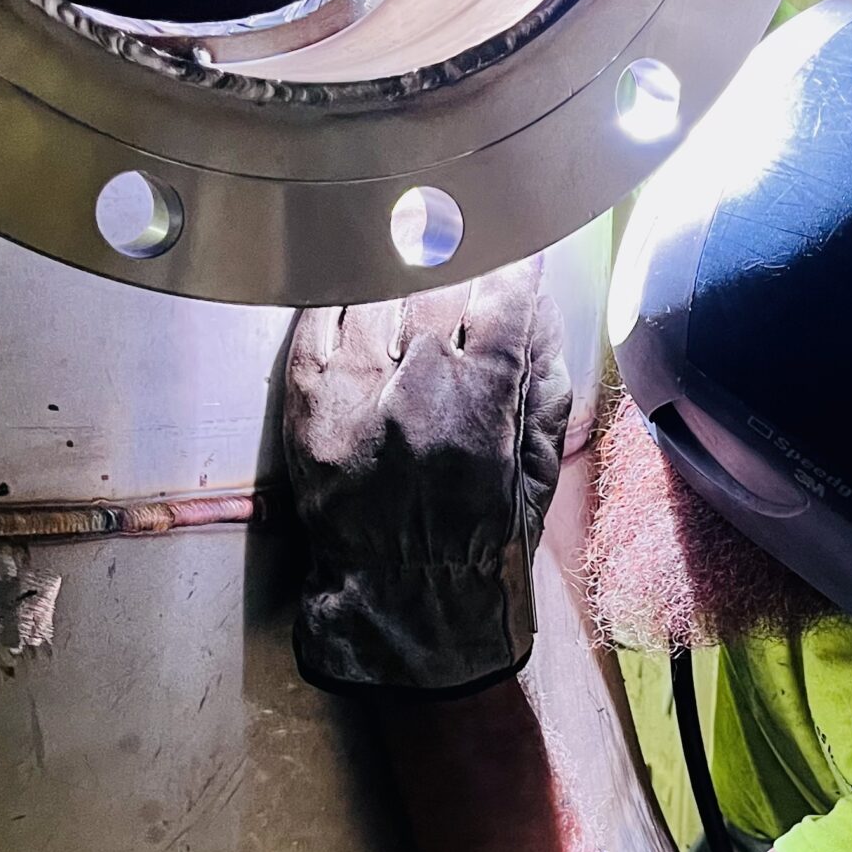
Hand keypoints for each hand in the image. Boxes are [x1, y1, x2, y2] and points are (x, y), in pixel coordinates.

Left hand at [284, 262, 571, 695]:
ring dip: (403, 268)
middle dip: (461, 257)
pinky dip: (348, 294)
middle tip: (469, 246)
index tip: (521, 252)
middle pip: (438, 279)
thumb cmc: (485, 544)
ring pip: (377, 286)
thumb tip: (539, 305)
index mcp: (483, 405)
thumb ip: (544, 380)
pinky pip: (321, 314)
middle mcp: (414, 388)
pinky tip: (366, 291)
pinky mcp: (307, 399)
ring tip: (417, 260)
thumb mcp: (542, 468)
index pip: (504, 295)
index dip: (517, 263)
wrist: (404, 605)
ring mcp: (353, 389)